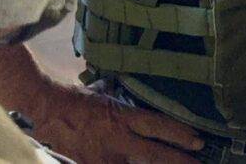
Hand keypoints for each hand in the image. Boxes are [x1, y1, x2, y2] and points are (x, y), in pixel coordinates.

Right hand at [25, 79, 203, 163]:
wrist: (47, 109)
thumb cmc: (78, 99)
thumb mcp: (108, 92)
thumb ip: (124, 97)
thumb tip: (135, 90)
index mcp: (123, 117)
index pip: (158, 127)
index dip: (180, 135)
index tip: (198, 142)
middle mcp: (117, 139)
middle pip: (154, 154)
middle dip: (178, 160)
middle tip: (197, 162)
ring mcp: (104, 157)